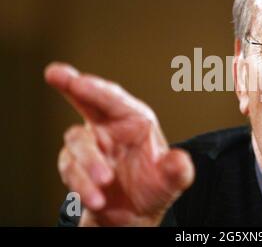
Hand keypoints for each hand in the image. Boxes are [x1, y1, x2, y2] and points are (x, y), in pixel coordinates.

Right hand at [45, 62, 193, 225]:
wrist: (135, 214)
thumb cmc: (156, 186)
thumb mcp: (173, 180)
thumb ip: (177, 170)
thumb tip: (178, 161)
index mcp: (135, 119)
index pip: (115, 99)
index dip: (97, 89)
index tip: (79, 82)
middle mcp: (109, 127)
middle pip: (86, 100)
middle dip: (69, 84)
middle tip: (55, 74)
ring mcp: (91, 146)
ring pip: (78, 141)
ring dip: (88, 162)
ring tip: (105, 182)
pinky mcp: (76, 166)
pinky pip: (71, 170)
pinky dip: (81, 184)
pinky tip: (96, 199)